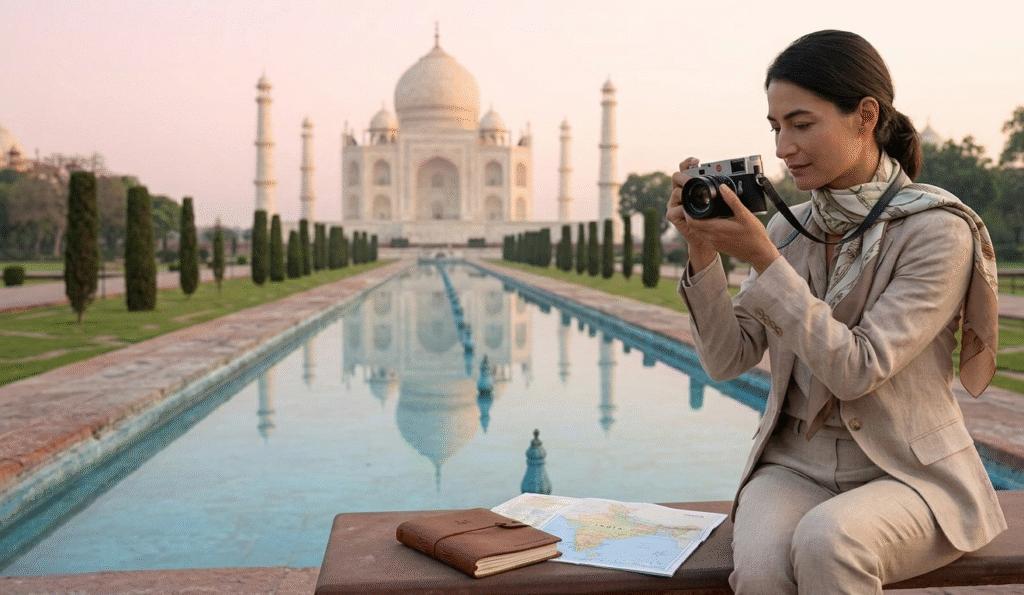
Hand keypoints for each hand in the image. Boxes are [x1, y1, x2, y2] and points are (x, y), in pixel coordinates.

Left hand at [667, 158, 779, 273]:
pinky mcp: (716, 246)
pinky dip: (702, 228)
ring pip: (697, 231)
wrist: (759, 253)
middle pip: (692, 226)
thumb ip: (732, 200)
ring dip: (696, 222)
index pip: (691, 221)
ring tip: (702, 210)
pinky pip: (703, 236)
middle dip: (691, 214)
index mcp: (716, 230)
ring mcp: (713, 243)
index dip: (688, 211)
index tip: (692, 201)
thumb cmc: (754, 235)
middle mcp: (711, 238)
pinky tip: (711, 220)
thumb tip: (722, 188)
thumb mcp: (744, 215)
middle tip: (696, 203)